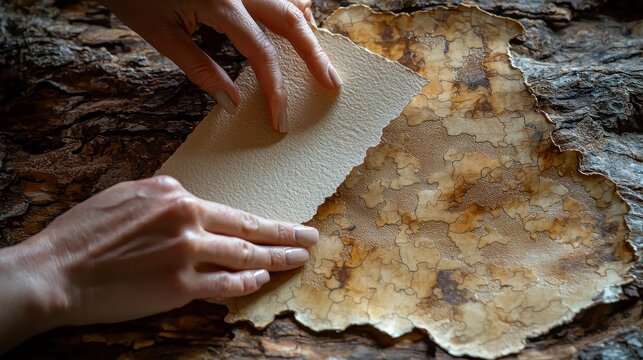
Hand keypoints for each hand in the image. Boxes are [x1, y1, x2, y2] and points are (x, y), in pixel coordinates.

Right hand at [0, 176, 317, 350]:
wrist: (55, 272)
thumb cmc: (84, 233)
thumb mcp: (128, 196)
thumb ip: (167, 201)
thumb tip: (194, 209)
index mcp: (175, 194)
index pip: (228, 210)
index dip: (257, 221)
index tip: (278, 223)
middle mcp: (188, 220)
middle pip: (248, 230)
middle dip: (285, 234)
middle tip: (310, 236)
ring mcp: (187, 254)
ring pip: (244, 257)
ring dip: (276, 259)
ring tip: (298, 260)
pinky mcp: (179, 287)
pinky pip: (224, 285)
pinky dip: (245, 283)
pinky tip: (261, 281)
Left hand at [102, 0, 342, 131]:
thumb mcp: (162, 36)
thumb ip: (201, 70)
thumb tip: (233, 104)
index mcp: (222, 3)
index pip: (263, 53)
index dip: (276, 89)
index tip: (281, 118)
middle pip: (291, 21)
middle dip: (314, 55)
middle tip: (332, 83)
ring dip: (306, 27)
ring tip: (317, 56)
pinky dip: (291, 7)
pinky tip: (296, 22)